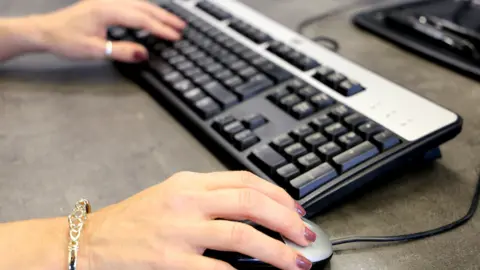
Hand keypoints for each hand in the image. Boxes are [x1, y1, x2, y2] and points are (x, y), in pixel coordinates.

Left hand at [31, 0, 184, 61]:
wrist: (45, 31)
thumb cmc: (65, 39)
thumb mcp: (94, 50)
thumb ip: (122, 51)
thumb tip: (144, 54)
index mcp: (107, 10)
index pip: (141, 19)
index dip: (160, 28)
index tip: (175, 36)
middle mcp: (108, 1)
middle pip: (144, 7)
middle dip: (164, 17)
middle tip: (181, 27)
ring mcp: (107, 1)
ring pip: (139, 3)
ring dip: (157, 12)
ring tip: (172, 21)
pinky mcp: (104, 4)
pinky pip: (131, 3)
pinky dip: (146, 10)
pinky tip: (151, 15)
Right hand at [79, 171, 314, 269]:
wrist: (96, 239)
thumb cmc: (138, 217)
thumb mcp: (175, 195)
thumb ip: (212, 197)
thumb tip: (255, 211)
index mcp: (191, 182)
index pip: (245, 181)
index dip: (277, 195)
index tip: (296, 209)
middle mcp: (188, 201)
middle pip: (250, 203)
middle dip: (286, 220)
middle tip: (305, 235)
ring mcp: (180, 231)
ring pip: (241, 234)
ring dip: (275, 250)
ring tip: (294, 261)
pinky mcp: (170, 260)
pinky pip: (216, 268)